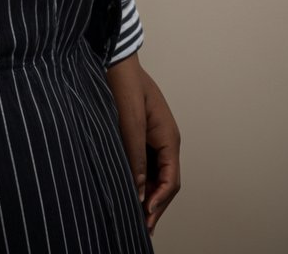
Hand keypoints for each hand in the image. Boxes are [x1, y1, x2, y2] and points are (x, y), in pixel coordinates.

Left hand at [106, 53, 180, 233]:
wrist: (115, 60)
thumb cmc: (124, 84)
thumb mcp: (130, 122)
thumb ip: (136, 157)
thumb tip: (140, 191)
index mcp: (169, 137)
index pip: (171, 180)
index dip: (159, 201)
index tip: (145, 216)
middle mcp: (166, 140)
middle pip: (166, 182)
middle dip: (155, 205)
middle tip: (141, 227)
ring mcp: (155, 138)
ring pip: (157, 175)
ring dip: (148, 195)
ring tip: (135, 216)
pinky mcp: (143, 135)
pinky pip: (147, 165)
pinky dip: (141, 181)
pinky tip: (130, 191)